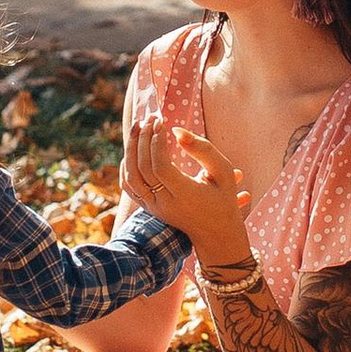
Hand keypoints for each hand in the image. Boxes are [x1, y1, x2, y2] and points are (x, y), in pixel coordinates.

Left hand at [127, 120, 255, 272]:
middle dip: (144, 139)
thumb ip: (203, 150)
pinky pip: (129, 187)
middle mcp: (165, 203)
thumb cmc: (224, 199)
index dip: (157, 142)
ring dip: (131, 149)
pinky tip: (133, 149)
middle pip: (143, 168)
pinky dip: (126, 166)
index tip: (162, 122)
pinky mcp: (149, 208)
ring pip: (131, 177)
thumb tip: (176, 130)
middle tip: (151, 118)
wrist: (216, 234)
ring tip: (140, 127)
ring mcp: (154, 207)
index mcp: (186, 195)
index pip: (160, 166)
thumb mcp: (223, 172)